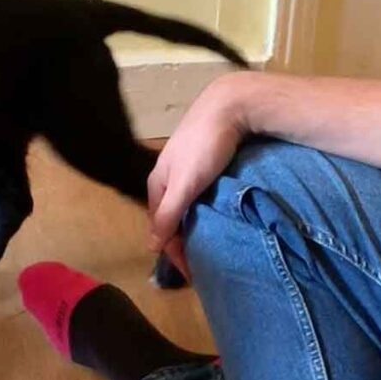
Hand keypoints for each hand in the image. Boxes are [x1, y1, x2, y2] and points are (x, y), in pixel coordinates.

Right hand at [147, 72, 255, 273]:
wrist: (229, 105)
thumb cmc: (204, 146)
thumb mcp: (185, 185)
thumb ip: (168, 215)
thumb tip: (151, 246)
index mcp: (157, 184)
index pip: (159, 227)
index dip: (173, 252)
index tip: (193, 274)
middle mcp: (168, 177)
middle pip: (171, 217)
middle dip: (182, 240)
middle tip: (202, 262)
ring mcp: (186, 168)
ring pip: (186, 205)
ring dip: (194, 225)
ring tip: (211, 242)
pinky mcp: (205, 160)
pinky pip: (200, 194)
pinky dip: (205, 209)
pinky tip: (217, 214)